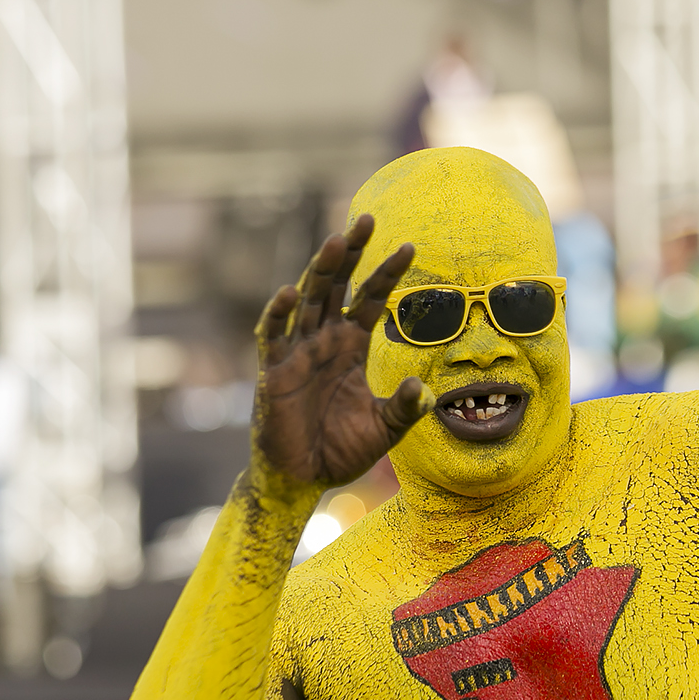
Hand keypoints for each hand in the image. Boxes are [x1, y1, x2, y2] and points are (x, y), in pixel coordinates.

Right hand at [253, 216, 431, 488]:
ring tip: (337, 242)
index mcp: (351, 346)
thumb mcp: (385, 429)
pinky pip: (274, 336)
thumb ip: (405, 408)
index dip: (387, 273)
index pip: (370, 299)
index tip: (408, 246)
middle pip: (338, 286)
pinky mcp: (275, 371)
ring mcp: (299, 352)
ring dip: (321, 270)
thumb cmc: (341, 452)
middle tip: (367, 218)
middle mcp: (325, 340)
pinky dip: (279, 313)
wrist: (303, 480)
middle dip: (352, 253)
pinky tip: (291, 291)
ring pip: (309, 300)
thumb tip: (424, 390)